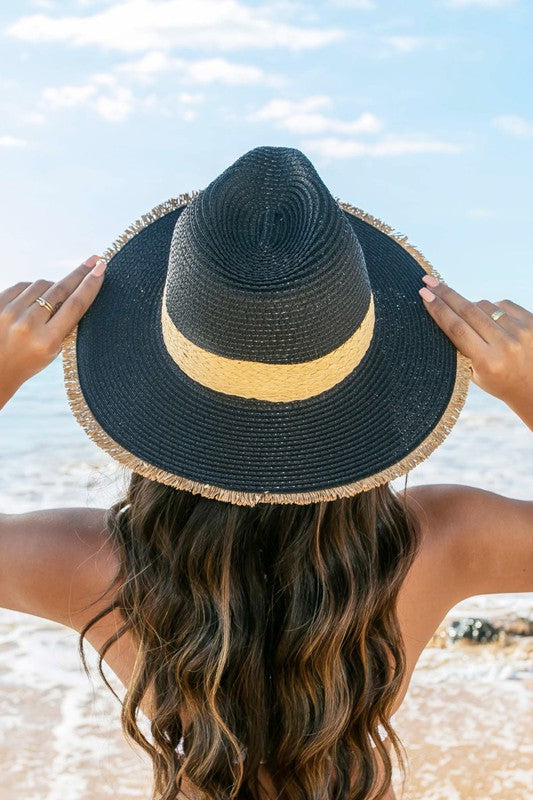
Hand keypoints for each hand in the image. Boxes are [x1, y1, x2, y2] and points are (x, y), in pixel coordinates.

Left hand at [0, 255, 106, 406]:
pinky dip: (32, 290)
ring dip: (50, 289)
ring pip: (41, 285)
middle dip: (79, 274)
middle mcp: (28, 325)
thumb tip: (78, 288)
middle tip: (93, 260)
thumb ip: (65, 323)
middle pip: (60, 290)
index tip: (101, 268)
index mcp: (47, 341)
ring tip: (49, 303)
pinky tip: (32, 302)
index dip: (90, 285)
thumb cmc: (29, 360)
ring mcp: (9, 313)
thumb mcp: (54, 350)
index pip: (75, 305)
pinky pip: (22, 285)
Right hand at [419, 275, 532, 418]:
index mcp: (487, 362)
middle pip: (468, 310)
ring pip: (485, 305)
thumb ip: (461, 346)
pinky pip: (503, 304)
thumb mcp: (474, 373)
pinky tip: (493, 321)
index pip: (456, 328)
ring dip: (472, 308)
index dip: (438, 309)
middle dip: (445, 294)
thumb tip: (446, 310)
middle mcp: (505, 345)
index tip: (424, 294)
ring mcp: (521, 331)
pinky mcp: (532, 321)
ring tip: (474, 323)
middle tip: (429, 280)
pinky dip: (492, 309)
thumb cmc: (499, 381)